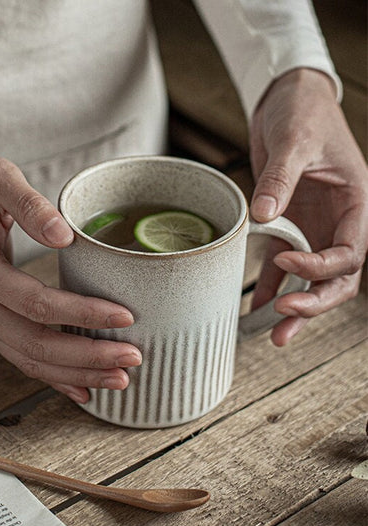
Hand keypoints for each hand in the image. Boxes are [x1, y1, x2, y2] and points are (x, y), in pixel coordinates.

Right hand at [0, 156, 140, 402]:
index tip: (123, 316)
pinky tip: (82, 385)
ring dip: (75, 372)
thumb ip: (28, 204)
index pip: (33, 301)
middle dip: (85, 355)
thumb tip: (62, 236)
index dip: (80, 313)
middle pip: (32, 342)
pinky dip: (53, 376)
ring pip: (27, 358)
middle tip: (131, 357)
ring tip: (117, 378)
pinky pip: (20, 357)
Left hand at [249, 68, 367, 345]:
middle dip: (314, 302)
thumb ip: (280, 180)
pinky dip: (271, 287)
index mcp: (356, 204)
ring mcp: (313, 227)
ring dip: (295, 306)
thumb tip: (263, 218)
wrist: (287, 101)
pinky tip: (257, 308)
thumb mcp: (294, 142)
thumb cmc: (303, 113)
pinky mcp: (287, 226)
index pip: (350, 252)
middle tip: (284, 320)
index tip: (285, 260)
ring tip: (273, 336)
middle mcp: (338, 222)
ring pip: (311, 279)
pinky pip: (282, 265)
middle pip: (337, 278)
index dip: (320, 267)